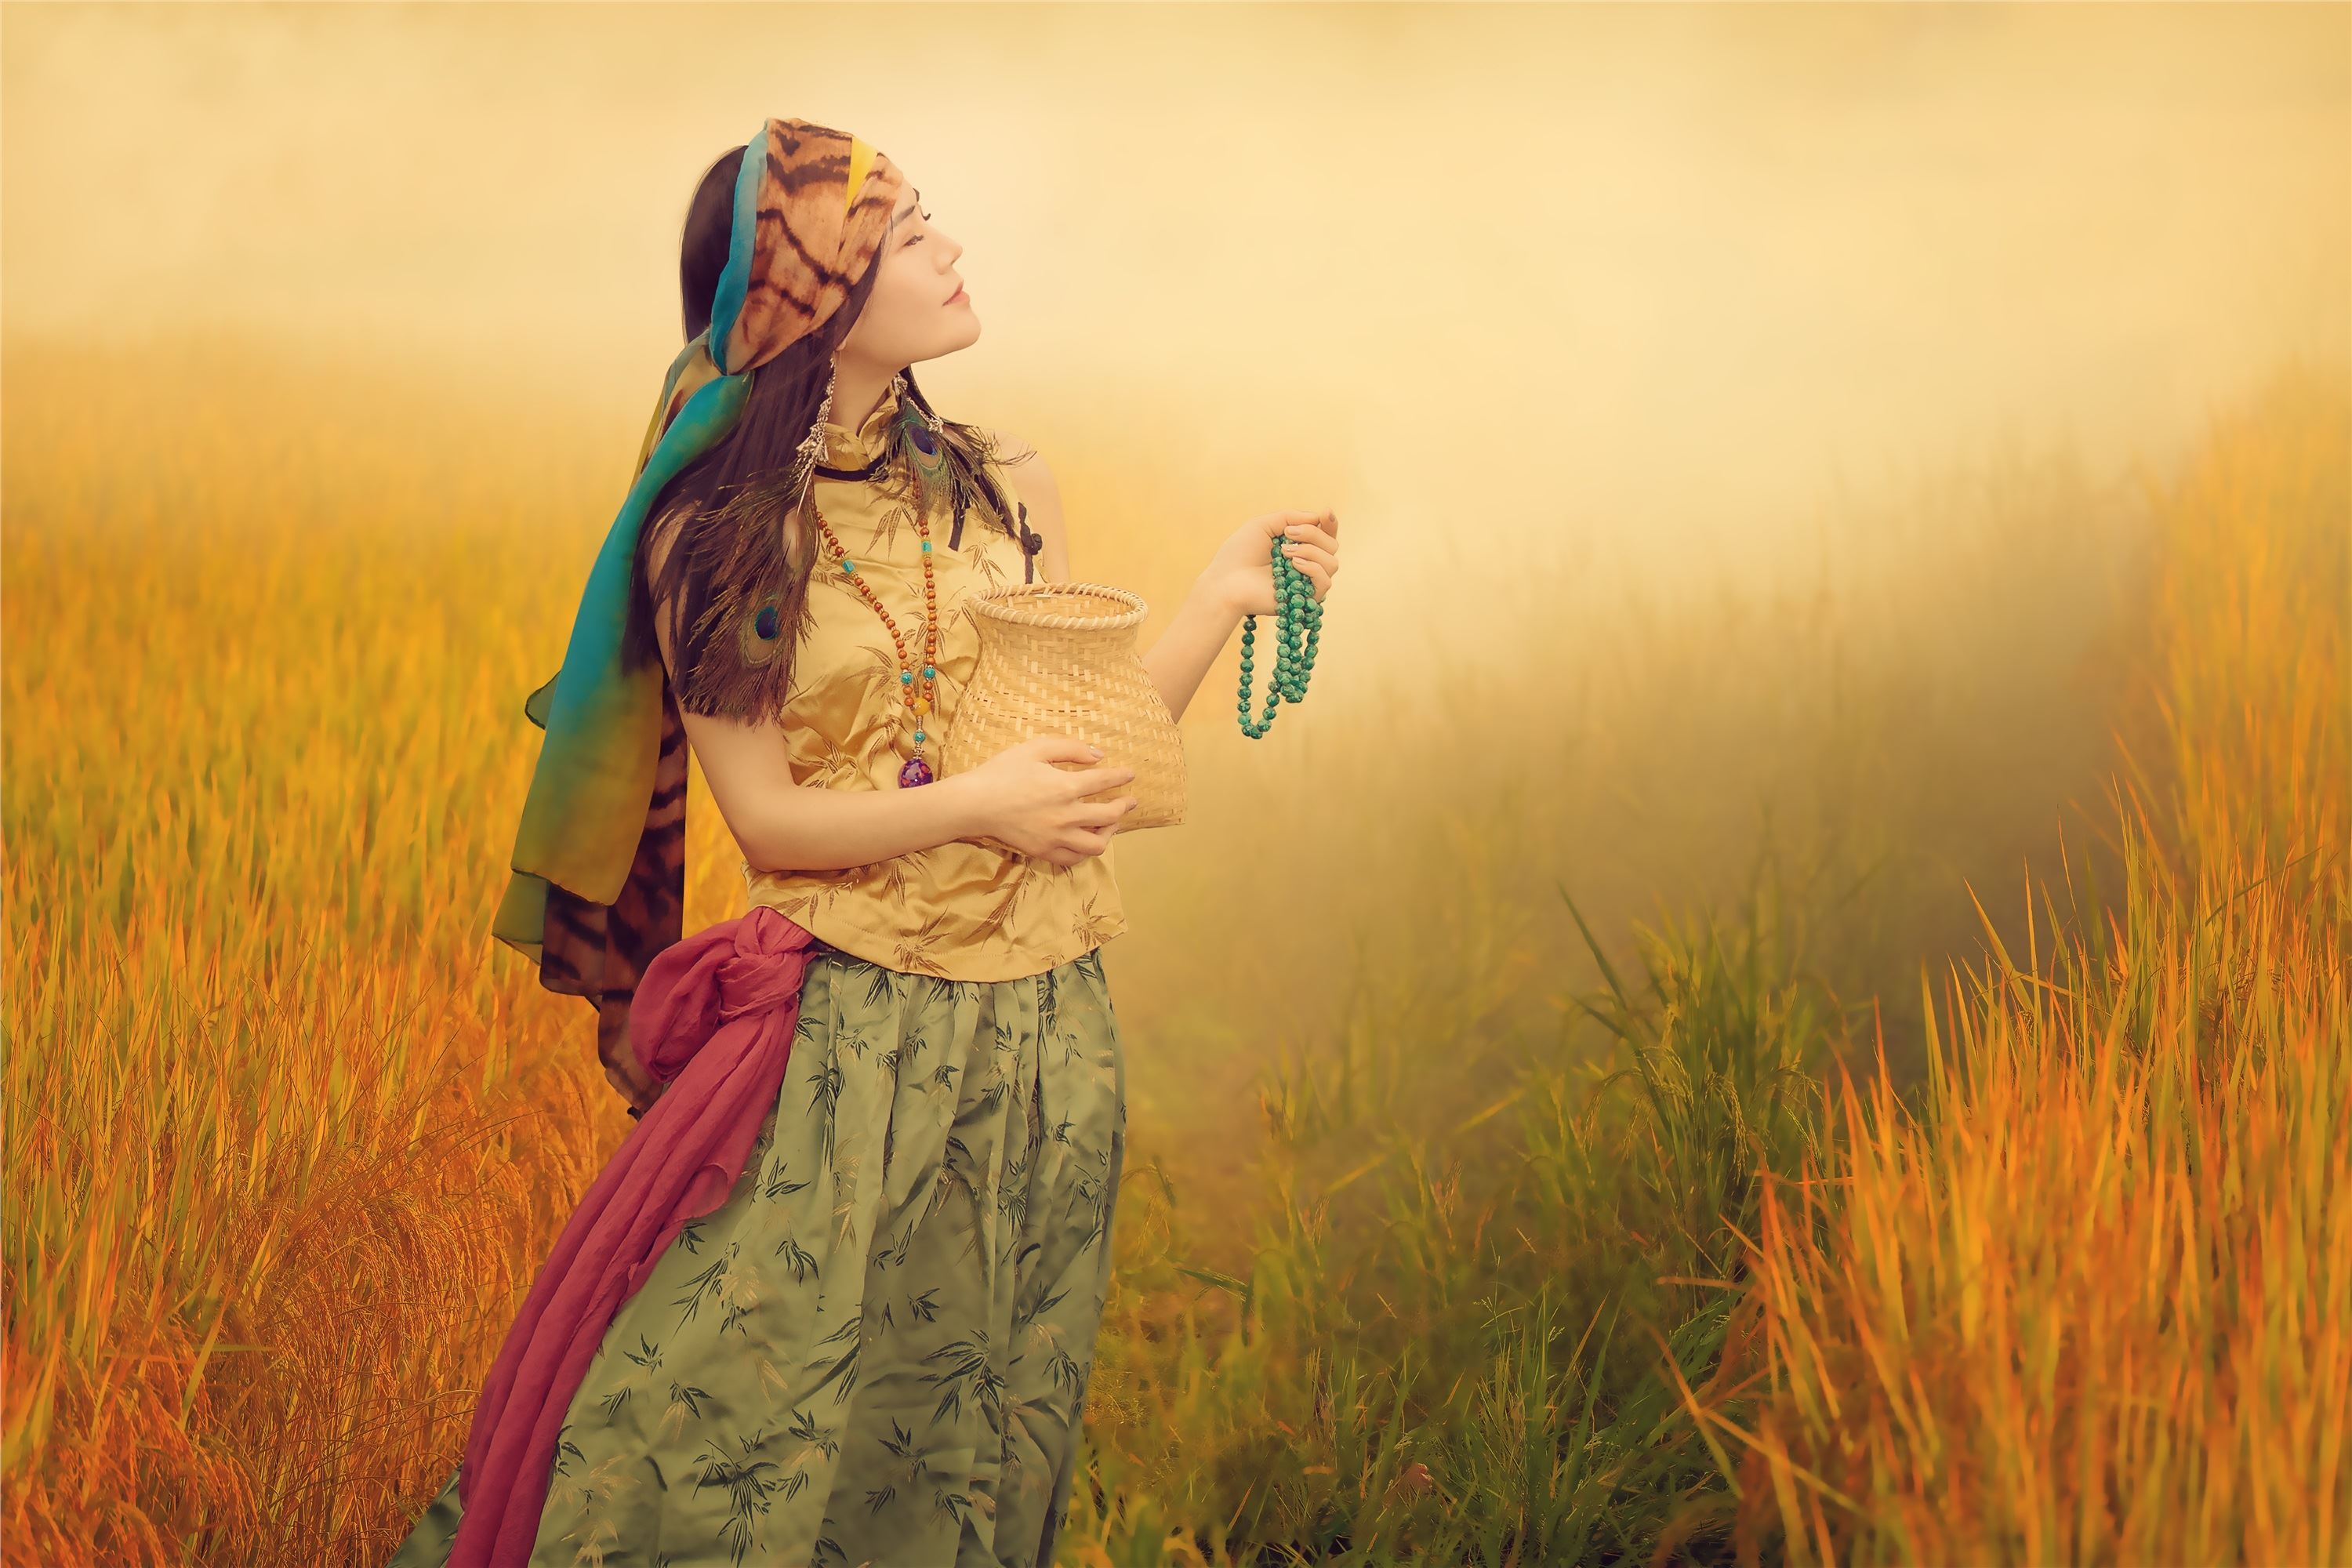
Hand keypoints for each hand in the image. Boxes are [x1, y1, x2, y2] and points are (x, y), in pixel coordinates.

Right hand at [955, 734, 1139, 867]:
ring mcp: (1055, 837)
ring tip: (1112, 824)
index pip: (1104, 782)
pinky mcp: (1044, 851)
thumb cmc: (1002, 771)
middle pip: (1109, 816)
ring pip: (1096, 844)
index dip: (1120, 777)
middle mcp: (1066, 816)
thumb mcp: (1035, 749)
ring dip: (1110, 833)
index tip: (1130, 774)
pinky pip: (1074, 859)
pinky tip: (1086, 840)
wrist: (975, 804)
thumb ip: (1070, 748)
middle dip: (1124, 807)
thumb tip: (1099, 755)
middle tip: (1129, 801)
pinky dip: (1085, 852)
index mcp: (1065, 787)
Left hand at [1201, 508, 1340, 618]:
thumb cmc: (1239, 554)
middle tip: (1288, 535)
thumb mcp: (1263, 525)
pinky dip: (1313, 568)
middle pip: (1332, 545)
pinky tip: (1295, 564)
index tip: (1325, 513)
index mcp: (1297, 546)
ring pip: (1332, 562)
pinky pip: (1326, 581)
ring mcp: (1307, 582)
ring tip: (1284, 552)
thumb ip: (1290, 517)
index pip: (1326, 535)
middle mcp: (1306, 564)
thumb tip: (1319, 516)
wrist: (1226, 581)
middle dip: (1313, 534)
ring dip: (1310, 551)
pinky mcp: (1305, 599)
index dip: (1330, 523)